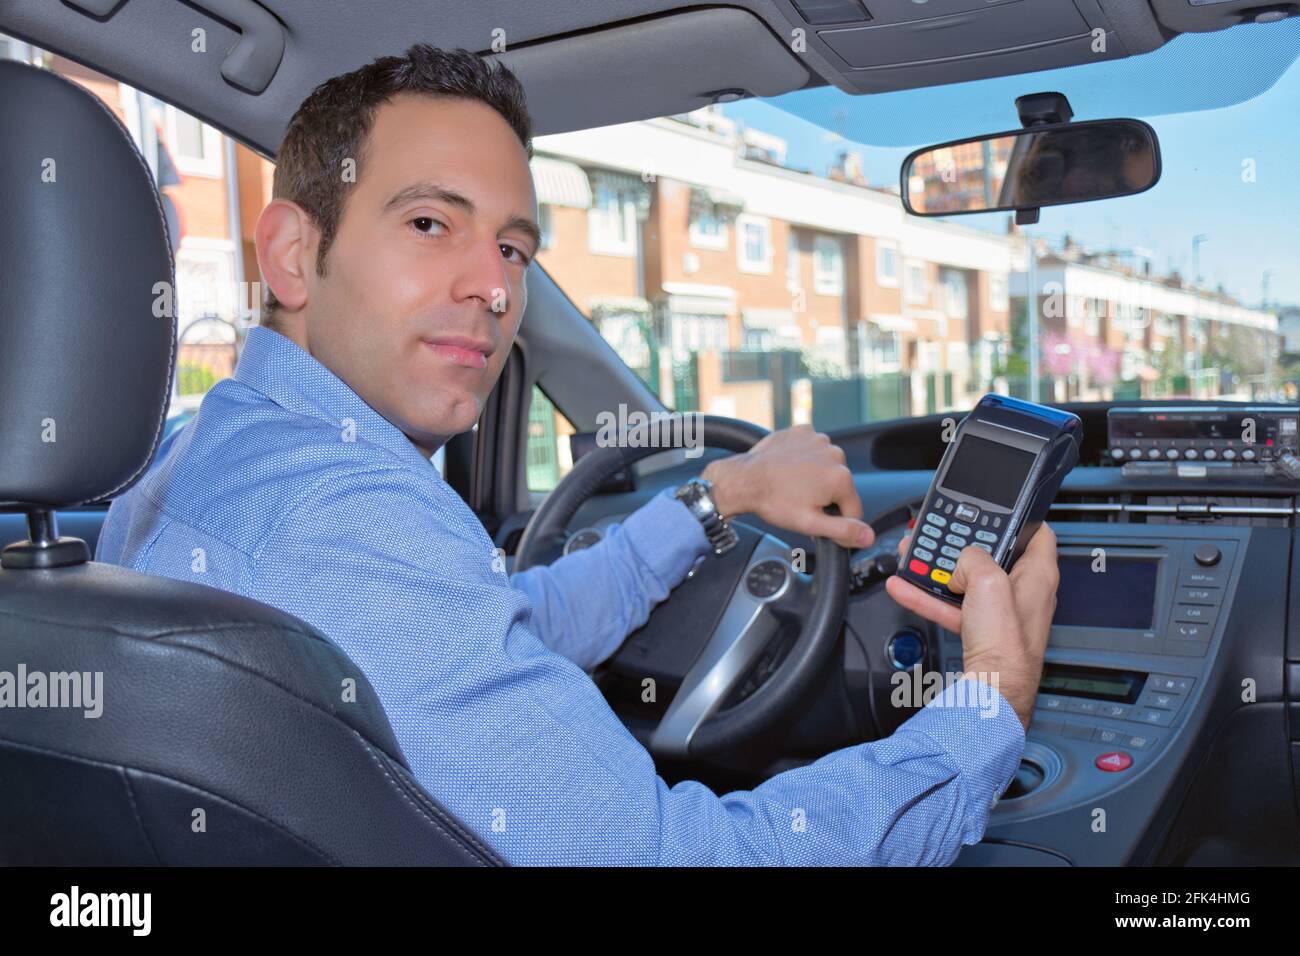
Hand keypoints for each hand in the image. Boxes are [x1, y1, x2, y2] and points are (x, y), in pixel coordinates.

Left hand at [700, 424, 874, 550]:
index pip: (852, 508)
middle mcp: (834, 454)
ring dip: (814, 476)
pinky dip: (803, 458)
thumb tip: (868, 536)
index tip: (817, 521)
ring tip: (792, 485)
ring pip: (826, 466)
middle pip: (839, 485)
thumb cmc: (773, 501)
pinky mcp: (802, 431)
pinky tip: (788, 468)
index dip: (836, 520)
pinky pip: (811, 448)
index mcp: (841, 478)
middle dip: (824, 496)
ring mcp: (818, 439)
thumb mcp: (811, 523)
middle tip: (799, 502)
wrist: (743, 479)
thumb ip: (844, 530)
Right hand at [884, 523, 1058, 731]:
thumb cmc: (1005, 644)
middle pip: (992, 557)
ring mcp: (1002, 612)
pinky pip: (953, 605)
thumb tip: (961, 562)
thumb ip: (972, 558)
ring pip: (967, 582)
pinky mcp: (982, 630)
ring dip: (939, 571)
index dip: (1019, 519)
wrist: (992, 690)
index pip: (1039, 534)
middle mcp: (1023, 592)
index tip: (996, 513)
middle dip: (962, 547)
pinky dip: (931, 597)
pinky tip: (906, 588)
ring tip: (915, 559)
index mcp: (1038, 575)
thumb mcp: (987, 580)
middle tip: (944, 537)